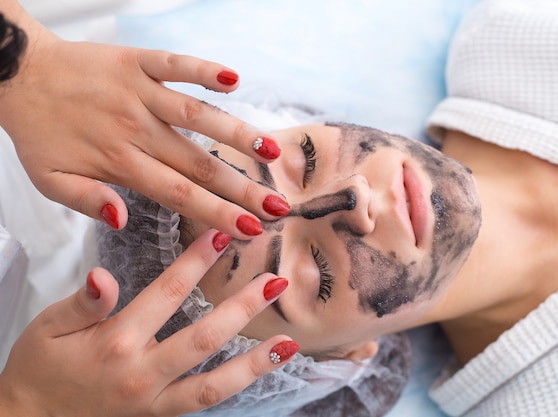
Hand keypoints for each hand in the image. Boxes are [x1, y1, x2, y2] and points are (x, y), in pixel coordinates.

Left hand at [0, 2, 289, 239]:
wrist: (18, 75)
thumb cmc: (39, 132)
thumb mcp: (48, 180)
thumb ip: (87, 201)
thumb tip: (123, 220)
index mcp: (119, 162)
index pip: (178, 194)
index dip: (216, 214)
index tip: (250, 231)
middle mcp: (135, 129)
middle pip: (198, 163)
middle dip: (242, 188)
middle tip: (279, 207)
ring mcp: (139, 93)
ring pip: (195, 115)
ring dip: (236, 133)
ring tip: (271, 152)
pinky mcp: (138, 62)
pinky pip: (175, 65)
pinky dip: (203, 70)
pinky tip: (234, 79)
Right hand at [0, 230, 295, 416]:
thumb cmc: (40, 369)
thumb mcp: (48, 327)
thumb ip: (82, 303)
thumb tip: (103, 276)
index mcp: (116, 341)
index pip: (168, 292)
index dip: (197, 261)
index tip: (223, 234)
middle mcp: (142, 372)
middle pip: (204, 336)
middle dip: (243, 308)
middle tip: (276, 282)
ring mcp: (155, 400)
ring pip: (214, 383)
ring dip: (255, 361)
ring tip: (290, 342)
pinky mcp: (160, 416)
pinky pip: (205, 402)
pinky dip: (237, 386)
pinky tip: (263, 368)